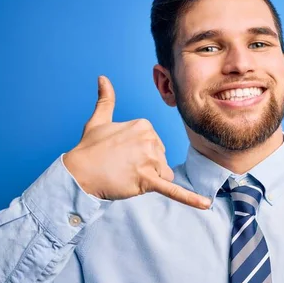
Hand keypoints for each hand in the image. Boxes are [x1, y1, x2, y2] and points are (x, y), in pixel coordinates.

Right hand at [63, 75, 210, 208]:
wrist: (77, 173)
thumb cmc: (88, 148)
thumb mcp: (99, 120)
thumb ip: (106, 99)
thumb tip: (103, 78)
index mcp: (145, 125)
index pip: (156, 145)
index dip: (141, 154)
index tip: (122, 155)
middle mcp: (150, 140)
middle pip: (162, 160)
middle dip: (146, 168)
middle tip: (122, 167)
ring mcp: (149, 161)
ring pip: (164, 175)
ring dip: (149, 180)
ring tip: (127, 176)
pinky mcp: (147, 180)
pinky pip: (173, 190)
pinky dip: (190, 199)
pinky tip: (206, 204)